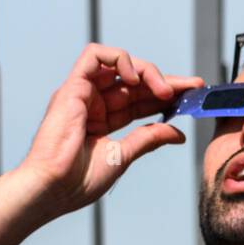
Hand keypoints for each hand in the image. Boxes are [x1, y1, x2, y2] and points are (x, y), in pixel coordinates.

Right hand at [19, 44, 203, 217]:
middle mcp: (92, 103)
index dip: (165, 97)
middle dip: (165, 81)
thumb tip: (177, 132)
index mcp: (102, 122)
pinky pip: (95, 55)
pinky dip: (119, 60)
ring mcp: (82, 93)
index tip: (190, 97)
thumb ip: (148, 138)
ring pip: (118, 64)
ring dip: (146, 71)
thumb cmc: (78, 181)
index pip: (138, 101)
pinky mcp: (72, 86)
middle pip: (133, 82)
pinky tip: (136, 79)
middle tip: (191, 88)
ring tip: (165, 91)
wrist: (52, 189)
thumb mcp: (122, 156)